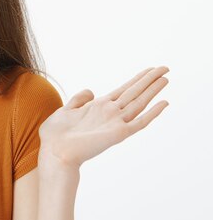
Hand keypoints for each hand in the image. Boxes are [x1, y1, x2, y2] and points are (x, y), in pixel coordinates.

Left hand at [38, 66, 169, 171]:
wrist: (54, 152)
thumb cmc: (55, 135)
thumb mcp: (64, 111)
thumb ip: (78, 100)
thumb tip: (91, 91)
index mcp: (99, 106)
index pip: (124, 90)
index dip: (137, 79)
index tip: (149, 69)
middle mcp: (110, 113)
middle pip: (134, 92)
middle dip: (149, 79)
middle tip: (165, 67)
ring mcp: (115, 123)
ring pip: (139, 103)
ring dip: (152, 90)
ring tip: (166, 77)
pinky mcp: (117, 134)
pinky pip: (139, 122)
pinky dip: (152, 113)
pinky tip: (164, 103)